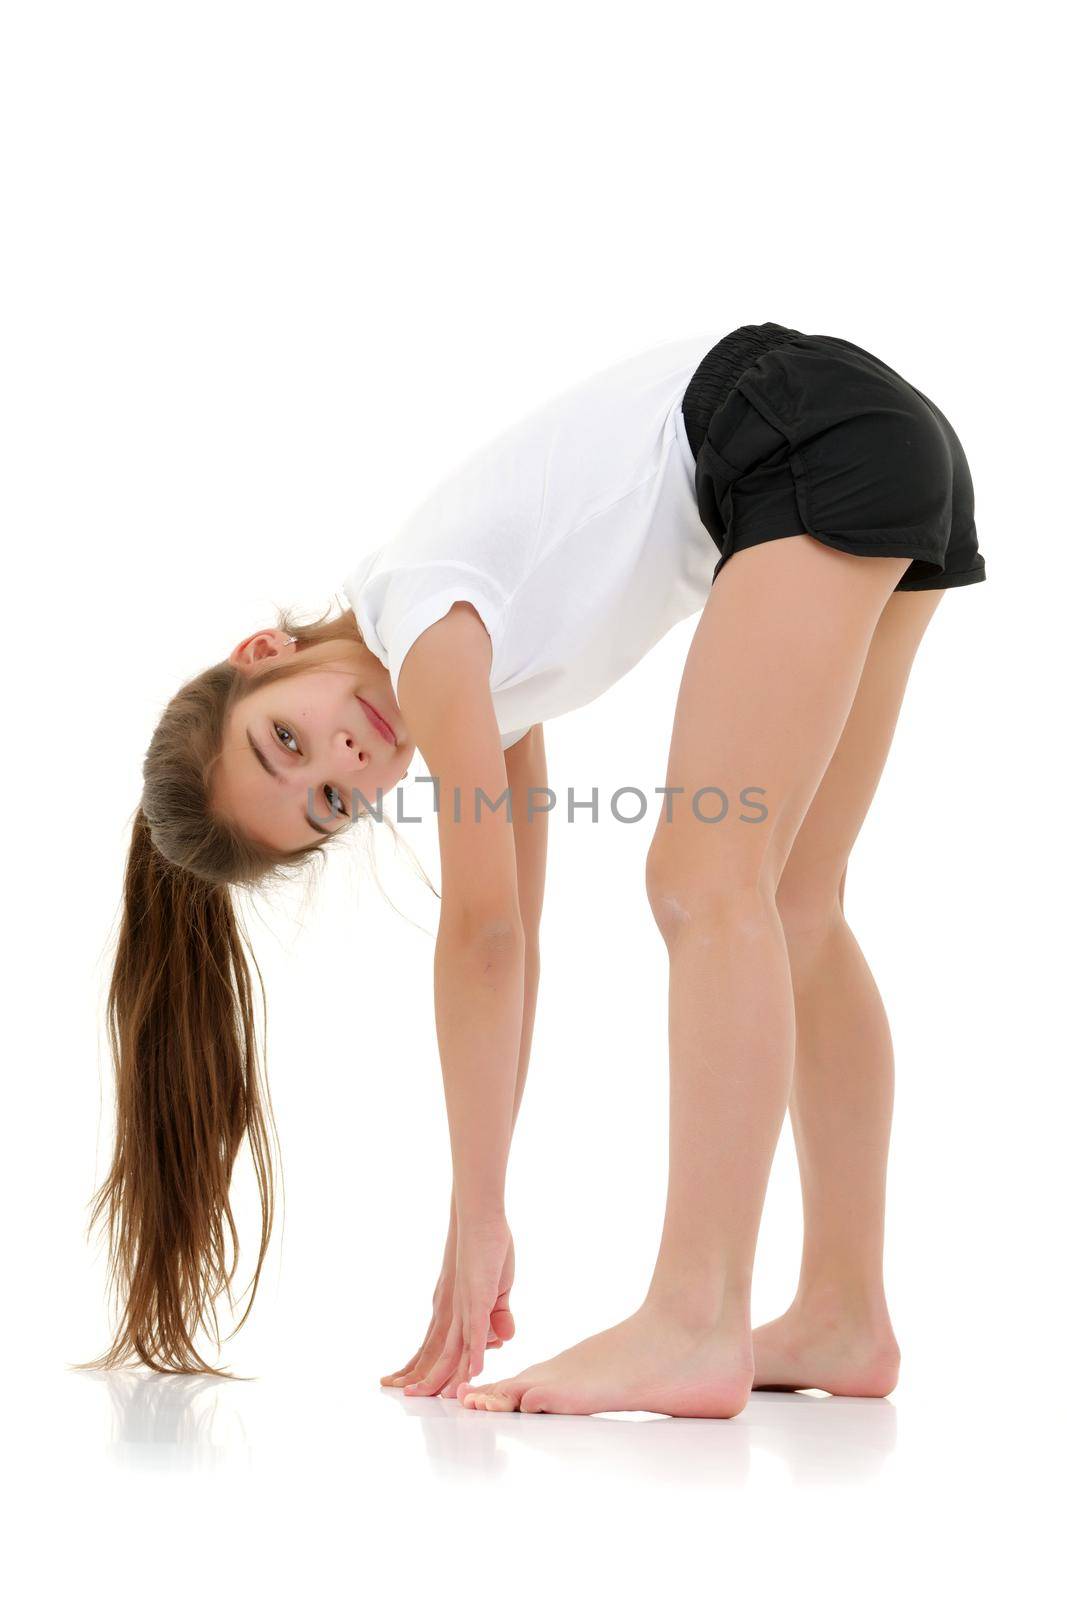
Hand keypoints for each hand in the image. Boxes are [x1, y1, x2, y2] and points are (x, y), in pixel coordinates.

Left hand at [401, 1215, 514, 1398]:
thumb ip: (498, 1314)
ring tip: (447, 1397)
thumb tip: (504, 1337)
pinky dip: (475, 1353)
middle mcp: (456, 1311)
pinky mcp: (479, 1297)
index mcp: (458, 1310)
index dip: (439, 1367)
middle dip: (431, 1376)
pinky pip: (476, 1331)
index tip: (428, 1388)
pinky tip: (474, 1372)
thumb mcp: (497, 1289)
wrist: (481, 1219)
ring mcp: (467, 1306)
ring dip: (451, 1374)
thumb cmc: (488, 1249)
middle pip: (444, 1352)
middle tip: (415, 1398)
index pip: (447, 1346)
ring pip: (457, 1348)